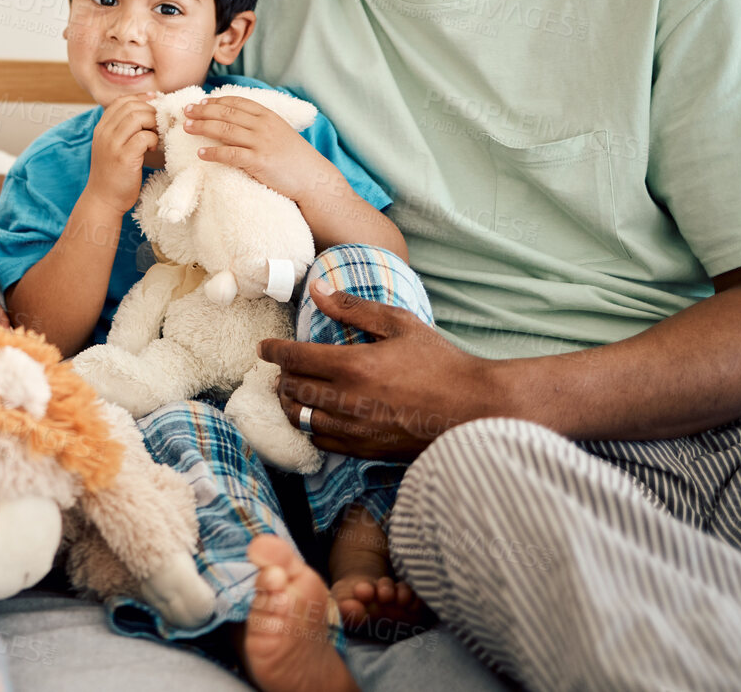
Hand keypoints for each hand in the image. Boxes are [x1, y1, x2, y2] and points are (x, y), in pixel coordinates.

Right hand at [86, 95, 159, 214]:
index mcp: (101, 128)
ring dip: (153, 123)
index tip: (155, 102)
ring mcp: (112, 145)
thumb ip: (122, 130)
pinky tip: (154, 148)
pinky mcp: (124, 158)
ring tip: (156, 136)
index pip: (121, 101)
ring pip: (137, 117)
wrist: (103, 200)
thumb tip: (146, 113)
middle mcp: (104, 133)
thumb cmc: (113, 175)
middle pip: (131, 106)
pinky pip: (144, 137)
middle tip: (158, 125)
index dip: (141, 98)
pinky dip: (153, 139)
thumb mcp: (111, 147)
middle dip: (150, 111)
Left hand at [183, 96, 330, 202]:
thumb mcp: (280, 133)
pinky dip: (213, 152)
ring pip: (224, 130)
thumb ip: (262, 125)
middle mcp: (263, 126)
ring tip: (186, 128)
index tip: (201, 101)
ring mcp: (261, 143)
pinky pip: (230, 154)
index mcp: (269, 116)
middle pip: (226, 113)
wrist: (313, 178)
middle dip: (203, 111)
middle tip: (186, 111)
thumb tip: (240, 122)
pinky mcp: (258, 161)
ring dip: (202, 127)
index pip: (238, 102)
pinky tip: (200, 153)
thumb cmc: (295, 158)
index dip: (217, 101)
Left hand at [259, 277, 499, 459]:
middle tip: (283, 367)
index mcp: (353, 366)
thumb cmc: (441, 362)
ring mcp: (355, 430)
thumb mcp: (400, 324)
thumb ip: (353, 308)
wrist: (475, 410)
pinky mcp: (365, 450)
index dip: (273, 351)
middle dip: (281, 376)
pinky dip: (310, 427)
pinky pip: (321, 442)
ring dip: (291, 404)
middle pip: (291, 390)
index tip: (264, 347)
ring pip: (300, 419)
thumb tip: (316, 290)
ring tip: (294, 391)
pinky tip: (316, 416)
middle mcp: (347, 401)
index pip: (294, 358)